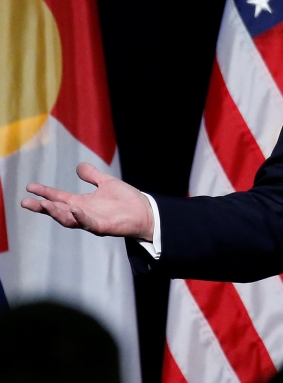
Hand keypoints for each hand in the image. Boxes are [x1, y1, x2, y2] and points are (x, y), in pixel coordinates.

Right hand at [22, 162, 153, 240]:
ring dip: (57, 213)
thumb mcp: (106, 183)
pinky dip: (81, 217)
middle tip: (26, 202)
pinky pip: (89, 223)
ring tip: (45, 205)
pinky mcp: (103, 227)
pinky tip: (74, 210)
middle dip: (42, 207)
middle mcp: (83, 213)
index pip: (59, 197)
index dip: (45, 193)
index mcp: (82, 203)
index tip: (30, 187)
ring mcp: (92, 221)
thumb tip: (79, 166)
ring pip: (69, 219)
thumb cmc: (126, 200)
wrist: (144, 211)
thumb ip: (92, 176)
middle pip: (58, 210)